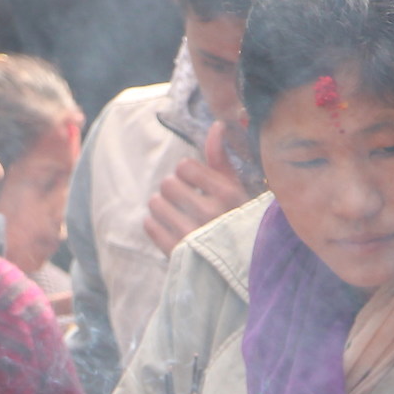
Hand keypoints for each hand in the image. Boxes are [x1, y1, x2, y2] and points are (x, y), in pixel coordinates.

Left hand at [144, 122, 254, 253]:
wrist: (243, 267)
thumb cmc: (238, 221)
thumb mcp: (238, 189)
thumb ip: (222, 159)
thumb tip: (216, 126)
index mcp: (228, 193)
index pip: (185, 166)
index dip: (186, 173)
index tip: (194, 183)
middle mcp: (210, 213)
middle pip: (167, 184)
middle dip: (172, 189)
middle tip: (182, 199)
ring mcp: (193, 235)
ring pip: (155, 204)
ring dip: (161, 206)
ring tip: (174, 213)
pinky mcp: (177, 253)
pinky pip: (150, 226)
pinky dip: (154, 224)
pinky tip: (167, 226)